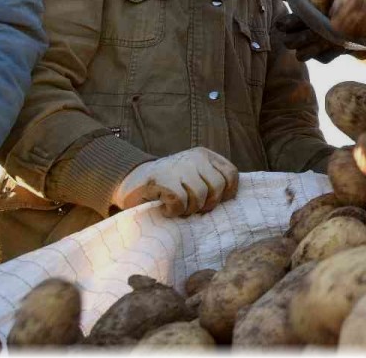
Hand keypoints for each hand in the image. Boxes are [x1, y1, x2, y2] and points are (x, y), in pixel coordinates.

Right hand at [112, 147, 238, 216]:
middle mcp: (194, 158)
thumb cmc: (168, 185)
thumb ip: (212, 182)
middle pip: (218, 187)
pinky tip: (166, 209)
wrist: (131, 183)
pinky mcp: (161, 179)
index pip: (231, 173)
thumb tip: (234, 200)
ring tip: (178, 208)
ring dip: (189, 209)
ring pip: (200, 195)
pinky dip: (174, 211)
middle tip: (192, 208)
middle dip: (207, 204)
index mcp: (204, 155)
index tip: (215, 203)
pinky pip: (180, 201)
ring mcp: (177, 167)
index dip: (228, 193)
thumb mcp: (194, 176)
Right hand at [270, 0, 345, 62]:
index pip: (282, 26)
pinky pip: (323, 58)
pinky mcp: (324, 57)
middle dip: (299, 37)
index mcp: (292, 24)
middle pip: (288, 43)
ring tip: (324, 37)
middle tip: (313, 30)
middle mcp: (298, 38)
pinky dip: (329, 51)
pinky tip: (338, 43)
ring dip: (311, 46)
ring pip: (300, 55)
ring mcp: (310, 49)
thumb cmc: (325, 4)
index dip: (287, 22)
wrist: (349, 17)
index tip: (297, 16)